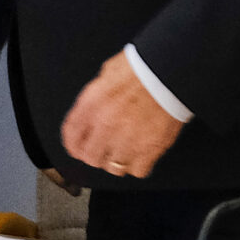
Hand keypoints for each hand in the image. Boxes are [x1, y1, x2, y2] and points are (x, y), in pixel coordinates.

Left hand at [61, 50, 184, 179]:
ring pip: (113, 167)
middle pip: (90, 157)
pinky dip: (139, 165)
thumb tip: (94, 107)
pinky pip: (137, 171)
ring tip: (124, 150)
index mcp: (91, 104)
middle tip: (104, 151)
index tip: (76, 149)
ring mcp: (127, 140)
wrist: (168, 74)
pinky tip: (142, 154)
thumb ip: (96, 95)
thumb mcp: (107, 74)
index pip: (71, 135)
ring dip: (117, 161)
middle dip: (96, 155)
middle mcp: (105, 125)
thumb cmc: (140, 69)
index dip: (73, 145)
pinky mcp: (149, 150)